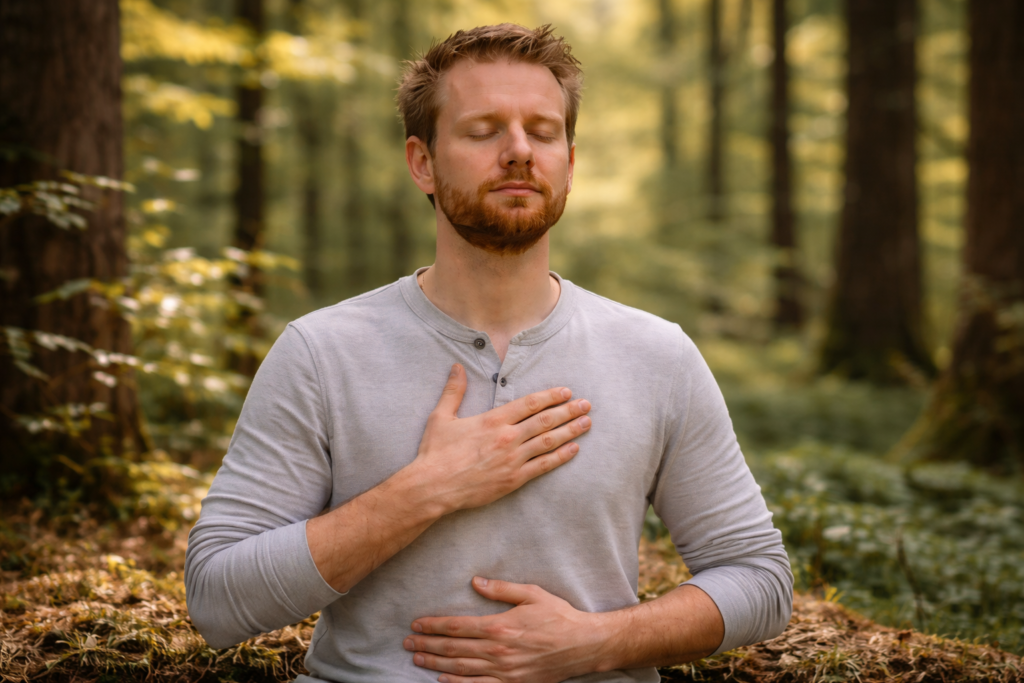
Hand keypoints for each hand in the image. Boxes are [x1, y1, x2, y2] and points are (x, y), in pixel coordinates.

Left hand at [404, 577, 606, 682]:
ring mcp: (504, 671)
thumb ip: (502, 589)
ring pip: (460, 668)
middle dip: (427, 644)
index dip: (434, 625)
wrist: (583, 645)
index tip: (417, 623)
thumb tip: (476, 582)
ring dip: (435, 663)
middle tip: (407, 641)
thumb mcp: (532, 594)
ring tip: (417, 658)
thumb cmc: (558, 616)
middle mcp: (498, 651)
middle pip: (453, 648)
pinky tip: (442, 680)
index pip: (457, 626)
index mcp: (500, 626)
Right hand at [410, 364, 591, 513]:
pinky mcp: (513, 479)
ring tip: (587, 423)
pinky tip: (574, 449)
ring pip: (548, 441)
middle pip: (545, 420)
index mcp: (493, 420)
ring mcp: (513, 459)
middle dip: (569, 411)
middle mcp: (507, 437)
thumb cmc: (435, 453)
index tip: (566, 392)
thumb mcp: (441, 417)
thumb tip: (457, 367)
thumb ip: (453, 392)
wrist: (433, 487)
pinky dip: (560, 456)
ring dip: (570, 431)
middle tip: (586, 405)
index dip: (551, 396)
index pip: (530, 404)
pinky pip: (543, 466)